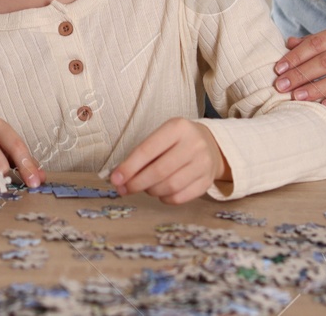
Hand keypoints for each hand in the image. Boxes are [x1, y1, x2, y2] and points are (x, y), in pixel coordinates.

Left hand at [108, 118, 225, 204]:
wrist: (210, 145)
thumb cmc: (177, 141)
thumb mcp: (161, 136)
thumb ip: (142, 154)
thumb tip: (119, 177)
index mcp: (178, 128)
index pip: (148, 150)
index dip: (129, 167)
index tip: (115, 179)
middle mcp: (194, 144)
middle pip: (159, 171)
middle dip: (137, 183)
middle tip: (124, 189)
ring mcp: (203, 164)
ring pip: (170, 186)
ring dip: (151, 191)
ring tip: (145, 187)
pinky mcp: (207, 181)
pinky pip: (180, 197)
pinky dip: (165, 198)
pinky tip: (160, 192)